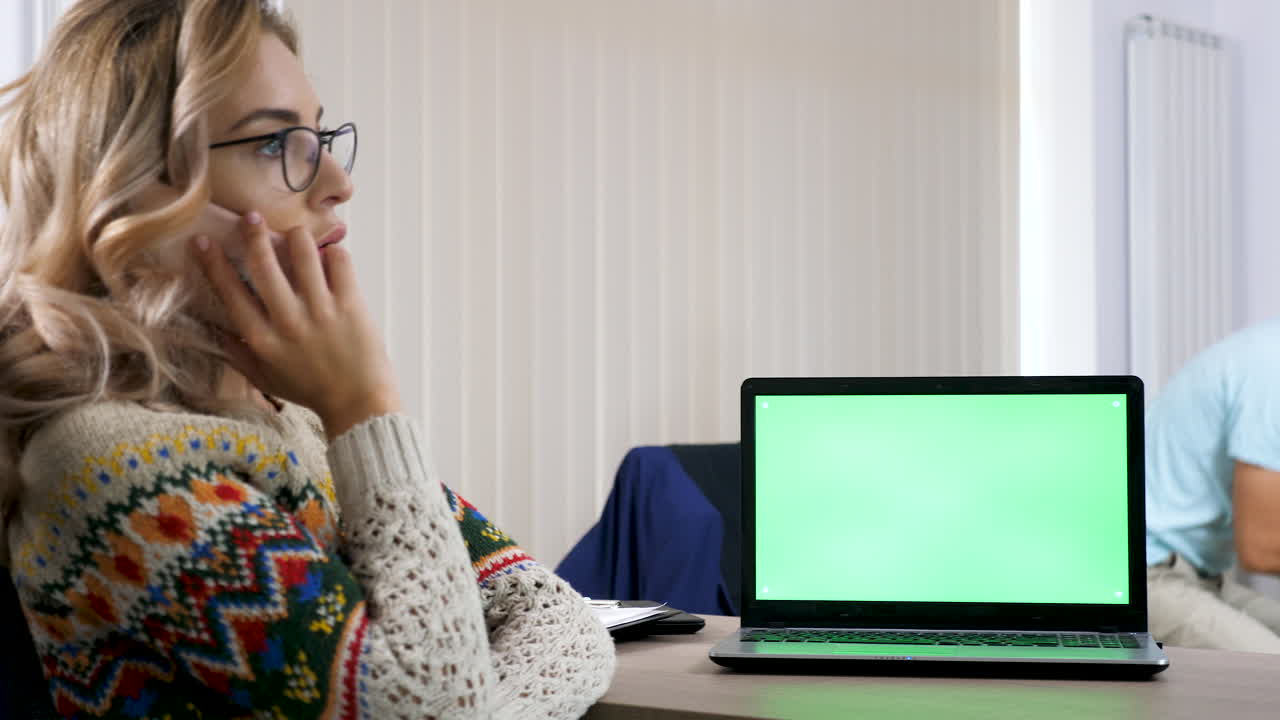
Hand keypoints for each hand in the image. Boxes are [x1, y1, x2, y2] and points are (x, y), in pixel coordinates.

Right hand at [191, 211, 401, 439]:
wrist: (358, 404)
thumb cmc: (310, 390)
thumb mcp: (265, 379)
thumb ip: (237, 355)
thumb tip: (213, 331)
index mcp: (262, 340)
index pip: (230, 293)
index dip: (212, 263)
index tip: (202, 240)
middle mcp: (288, 322)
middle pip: (263, 264)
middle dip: (254, 234)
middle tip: (251, 217)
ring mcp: (321, 311)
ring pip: (303, 253)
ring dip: (296, 238)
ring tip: (296, 237)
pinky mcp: (352, 304)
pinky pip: (340, 261)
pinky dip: (333, 252)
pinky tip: (329, 257)